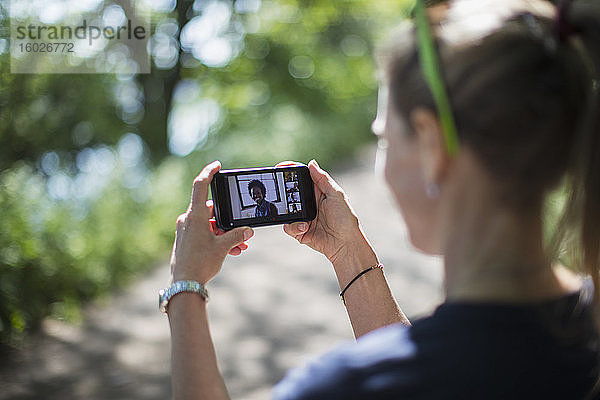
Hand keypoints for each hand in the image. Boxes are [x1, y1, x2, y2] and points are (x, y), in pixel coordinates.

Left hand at [169, 161, 253, 283]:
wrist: (184, 285)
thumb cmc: (200, 264)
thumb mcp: (223, 248)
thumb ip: (237, 236)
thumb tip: (248, 230)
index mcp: (195, 216)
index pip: (200, 186)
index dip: (209, 173)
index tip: (217, 165)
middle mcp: (188, 220)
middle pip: (212, 211)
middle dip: (229, 221)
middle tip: (242, 231)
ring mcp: (186, 230)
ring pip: (210, 225)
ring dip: (226, 233)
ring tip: (240, 247)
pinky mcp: (186, 240)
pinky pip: (205, 234)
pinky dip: (218, 239)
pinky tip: (232, 251)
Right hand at [281, 160, 374, 265]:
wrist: (345, 244)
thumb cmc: (345, 219)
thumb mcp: (336, 195)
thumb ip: (323, 179)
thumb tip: (311, 163)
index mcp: (317, 192)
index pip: (302, 178)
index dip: (291, 171)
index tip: (281, 166)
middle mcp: (308, 203)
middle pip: (289, 193)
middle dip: (283, 192)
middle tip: (279, 189)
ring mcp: (302, 217)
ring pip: (286, 211)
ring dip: (291, 213)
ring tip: (304, 219)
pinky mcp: (299, 231)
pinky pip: (288, 227)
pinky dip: (294, 227)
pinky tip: (305, 228)